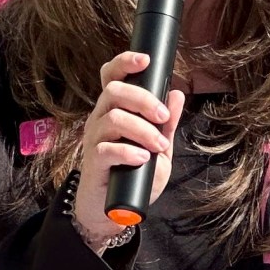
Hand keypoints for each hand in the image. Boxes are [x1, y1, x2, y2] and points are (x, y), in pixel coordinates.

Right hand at [70, 50, 186, 251]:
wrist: (113, 210)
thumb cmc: (133, 174)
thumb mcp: (158, 148)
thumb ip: (166, 124)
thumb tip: (177, 94)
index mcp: (115, 109)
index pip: (112, 76)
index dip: (125, 63)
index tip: (145, 60)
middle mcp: (100, 118)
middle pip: (113, 92)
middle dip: (142, 99)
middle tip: (163, 116)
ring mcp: (94, 139)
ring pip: (112, 119)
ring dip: (141, 130)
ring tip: (158, 146)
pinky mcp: (92, 162)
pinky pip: (105, 149)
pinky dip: (127, 151)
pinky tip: (142, 158)